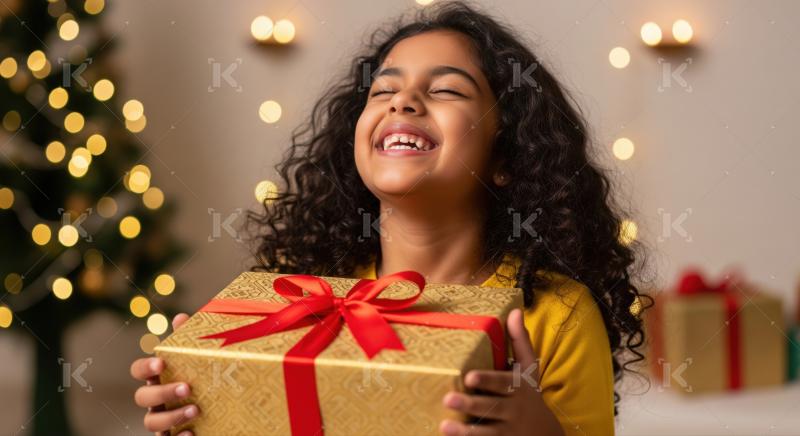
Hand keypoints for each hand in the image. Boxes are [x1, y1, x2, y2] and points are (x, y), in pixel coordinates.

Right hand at [130, 313, 198, 435]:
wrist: (226, 410)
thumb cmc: (205, 377)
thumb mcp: (200, 359)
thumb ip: (188, 340)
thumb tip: (180, 317)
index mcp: (159, 377)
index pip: (139, 370)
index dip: (145, 367)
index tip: (161, 363)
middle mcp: (156, 400)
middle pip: (142, 398)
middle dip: (162, 392)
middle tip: (187, 388)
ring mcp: (164, 420)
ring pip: (151, 422)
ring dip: (171, 416)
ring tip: (196, 409)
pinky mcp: (174, 435)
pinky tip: (192, 433)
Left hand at [439, 309, 563, 435]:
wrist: (546, 435)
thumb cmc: (530, 395)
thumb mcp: (529, 369)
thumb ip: (520, 341)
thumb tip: (515, 311)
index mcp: (518, 388)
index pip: (503, 383)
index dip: (488, 380)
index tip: (470, 377)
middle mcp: (514, 410)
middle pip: (492, 408)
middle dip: (471, 404)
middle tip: (448, 398)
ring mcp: (508, 432)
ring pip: (487, 432)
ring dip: (465, 431)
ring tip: (444, 426)